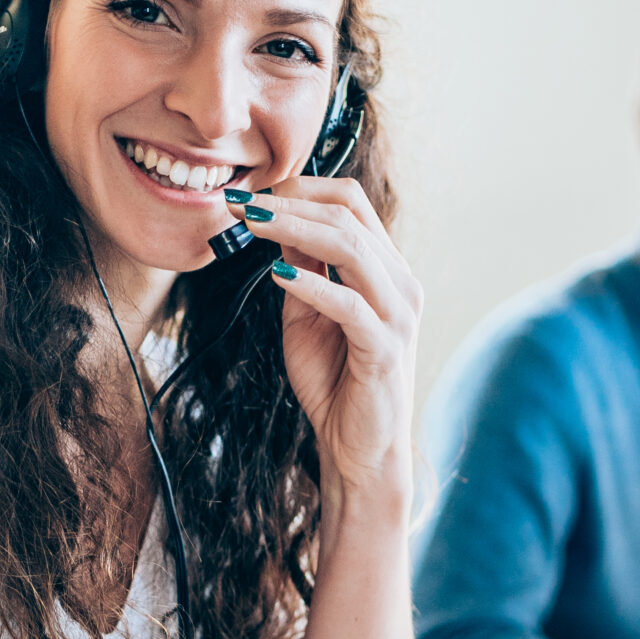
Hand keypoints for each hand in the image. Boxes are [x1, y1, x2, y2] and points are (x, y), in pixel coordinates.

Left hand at [240, 178, 420, 506]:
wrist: (359, 449)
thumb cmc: (334, 383)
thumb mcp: (307, 314)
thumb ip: (301, 269)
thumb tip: (275, 223)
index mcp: (384, 269)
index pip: (350, 202)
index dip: (301, 189)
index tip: (252, 194)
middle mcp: (399, 283)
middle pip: (348, 215)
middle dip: (289, 203)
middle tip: (240, 202)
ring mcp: (397, 314)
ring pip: (350, 248)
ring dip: (294, 229)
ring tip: (250, 224)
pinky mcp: (385, 348)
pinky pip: (350, 304)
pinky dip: (312, 285)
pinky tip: (276, 276)